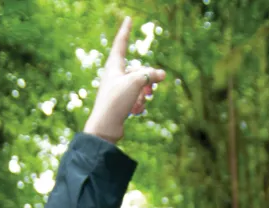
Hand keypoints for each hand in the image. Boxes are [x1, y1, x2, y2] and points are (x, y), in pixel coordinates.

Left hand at [83, 17, 165, 143]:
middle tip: (149, 90)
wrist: (105, 127)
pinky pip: (136, 98)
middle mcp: (115, 75)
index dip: (126, 31)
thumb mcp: (135, 83)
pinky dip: (138, 104)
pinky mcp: (121, 102)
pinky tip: (133, 112)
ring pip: (139, 85)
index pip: (121, 43)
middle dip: (146, 80)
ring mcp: (118, 89)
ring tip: (138, 103)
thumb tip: (162, 74)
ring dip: (142, 95)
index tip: (128, 19)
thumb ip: (150, 75)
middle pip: (138, 70)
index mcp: (114, 65)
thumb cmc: (116, 101)